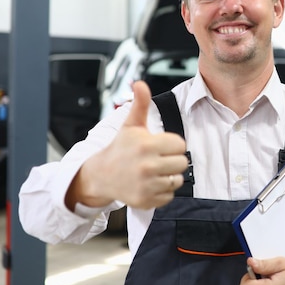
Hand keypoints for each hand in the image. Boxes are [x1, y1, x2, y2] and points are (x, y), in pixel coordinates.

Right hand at [66, 80, 187, 209]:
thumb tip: (140, 83)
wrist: (101, 176)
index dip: (172, 144)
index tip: (160, 146)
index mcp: (146, 145)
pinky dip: (163, 191)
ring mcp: (147, 185)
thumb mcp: (131, 125)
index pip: (180, 145)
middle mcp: (147, 166)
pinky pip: (170, 196)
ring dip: (169, 176)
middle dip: (173, 160)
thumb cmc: (120, 148)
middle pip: (182, 163)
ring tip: (155, 171)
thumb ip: (140, 104)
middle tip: (158, 159)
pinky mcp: (146, 201)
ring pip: (178, 180)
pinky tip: (151, 184)